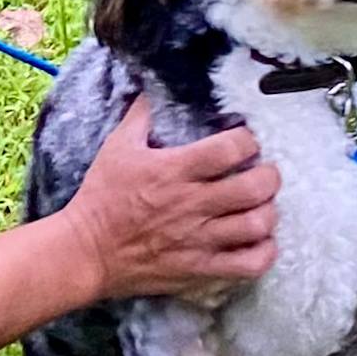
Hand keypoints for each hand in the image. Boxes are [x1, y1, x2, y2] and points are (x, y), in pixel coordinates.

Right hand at [67, 98, 277, 299]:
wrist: (86, 251)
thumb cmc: (101, 197)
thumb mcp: (116, 146)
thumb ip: (141, 115)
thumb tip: (154, 87)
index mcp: (174, 170)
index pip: (230, 149)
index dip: (248, 140)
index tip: (247, 141)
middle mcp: (192, 204)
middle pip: (254, 187)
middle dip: (269, 176)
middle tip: (265, 172)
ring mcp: (199, 240)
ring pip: (257, 225)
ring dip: (268, 212)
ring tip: (262, 205)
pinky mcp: (200, 269)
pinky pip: (249, 265)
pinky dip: (264, 252)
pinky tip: (260, 240)